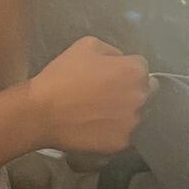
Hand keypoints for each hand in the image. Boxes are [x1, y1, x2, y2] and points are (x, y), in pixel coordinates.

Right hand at [26, 36, 158, 153]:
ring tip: (102, 111)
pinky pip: (126, 133)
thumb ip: (112, 51)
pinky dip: (116, 129)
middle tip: (109, 93)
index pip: (142, 66)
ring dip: (126, 111)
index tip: (110, 73)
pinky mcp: (123, 143)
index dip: (125, 68)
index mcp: (134, 71)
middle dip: (132, 89)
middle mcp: (141, 97)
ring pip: (138, 113)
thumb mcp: (87, 45)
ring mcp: (133, 122)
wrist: (42, 113)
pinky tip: (98, 126)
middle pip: (145, 91)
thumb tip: (121, 61)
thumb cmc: (63, 75)